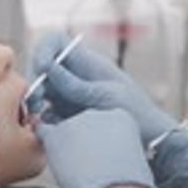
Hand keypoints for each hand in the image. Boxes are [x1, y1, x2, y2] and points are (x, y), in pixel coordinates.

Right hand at [31, 30, 187, 187]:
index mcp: (88, 64)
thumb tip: (47, 67)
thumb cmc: (137, 115)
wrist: (153, 144)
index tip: (41, 69)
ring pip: (42, 92)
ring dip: (35, 102)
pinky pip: (47, 115)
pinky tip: (43, 130)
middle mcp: (77, 78)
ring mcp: (72, 98)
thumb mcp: (105, 97)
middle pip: (43, 68)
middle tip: (34, 100)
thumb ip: (75, 85)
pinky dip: (41, 120)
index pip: (56, 42)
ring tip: (37, 118)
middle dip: (35, 80)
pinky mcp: (70, 119)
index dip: (44, 50)